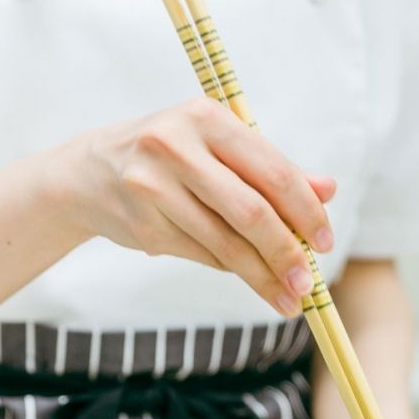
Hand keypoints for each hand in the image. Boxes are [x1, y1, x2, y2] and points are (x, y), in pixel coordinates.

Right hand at [62, 97, 334, 314]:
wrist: (89, 173)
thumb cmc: (174, 158)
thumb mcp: (221, 149)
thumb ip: (274, 169)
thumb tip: (329, 190)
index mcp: (207, 118)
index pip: (273, 172)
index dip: (306, 212)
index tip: (326, 244)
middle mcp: (176, 146)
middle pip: (251, 212)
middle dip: (286, 254)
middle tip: (309, 285)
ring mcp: (154, 186)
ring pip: (226, 243)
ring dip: (263, 278)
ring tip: (290, 300)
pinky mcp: (143, 224)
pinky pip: (204, 256)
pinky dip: (232, 271)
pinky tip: (252, 280)